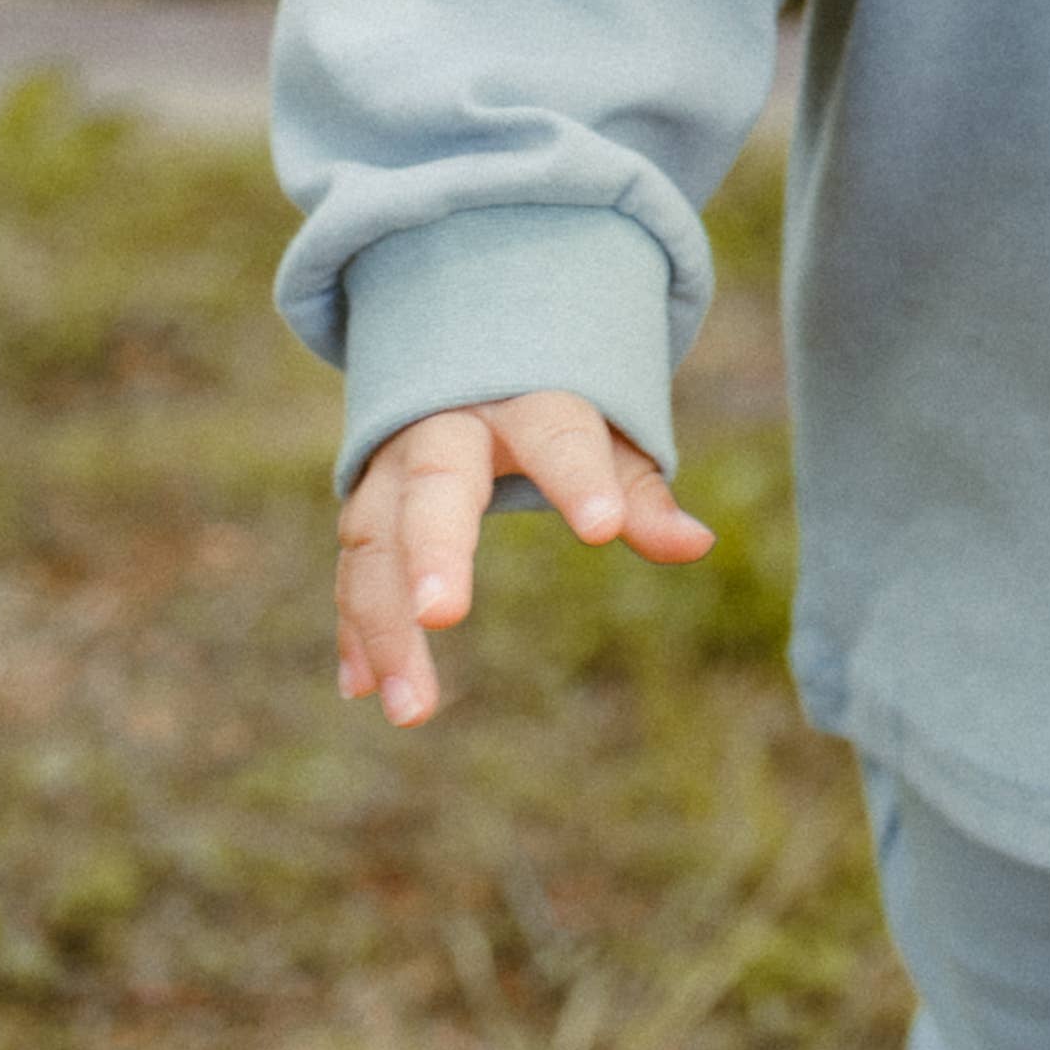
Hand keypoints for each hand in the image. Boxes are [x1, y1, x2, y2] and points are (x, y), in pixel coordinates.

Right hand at [335, 389, 713, 727]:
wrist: (459, 342)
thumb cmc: (549, 403)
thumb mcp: (603, 430)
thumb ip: (637, 490)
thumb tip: (696, 544)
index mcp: (522, 397)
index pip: (556, 432)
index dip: (578, 478)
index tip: (603, 531)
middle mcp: (445, 426)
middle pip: (436, 483)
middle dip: (435, 547)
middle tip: (441, 615)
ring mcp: (393, 466)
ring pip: (378, 540)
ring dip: (384, 623)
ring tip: (411, 707)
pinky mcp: (365, 505)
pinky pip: (353, 568)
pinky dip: (355, 627)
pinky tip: (362, 688)